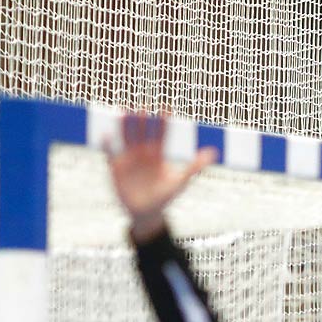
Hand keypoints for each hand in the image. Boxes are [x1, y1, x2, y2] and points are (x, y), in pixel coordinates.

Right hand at [107, 114, 216, 242]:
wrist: (146, 213)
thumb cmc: (164, 197)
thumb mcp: (180, 181)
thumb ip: (195, 166)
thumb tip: (214, 152)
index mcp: (158, 155)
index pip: (161, 135)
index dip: (163, 122)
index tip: (165, 108)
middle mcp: (143, 153)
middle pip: (143, 133)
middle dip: (143, 121)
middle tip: (143, 107)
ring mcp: (129, 159)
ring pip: (127, 138)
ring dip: (125, 126)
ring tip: (125, 111)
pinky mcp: (116, 168)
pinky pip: (111, 154)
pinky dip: (108, 146)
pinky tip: (107, 135)